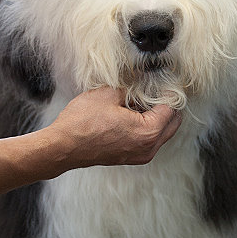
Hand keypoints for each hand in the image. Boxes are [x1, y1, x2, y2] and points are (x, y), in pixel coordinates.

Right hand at [47, 87, 181, 170]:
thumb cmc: (82, 122)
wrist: (63, 146)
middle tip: (155, 89)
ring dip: (158, 116)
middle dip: (167, 105)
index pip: (171, 108)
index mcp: (148, 132)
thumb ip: (133, 87)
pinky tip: (132, 112)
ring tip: (140, 99)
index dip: (167, 91)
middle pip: (172, 123)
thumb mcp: (110, 93)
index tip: (162, 80)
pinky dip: (147, 126)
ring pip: (162, 132)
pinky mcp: (132, 157)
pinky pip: (150, 139)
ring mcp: (141, 155)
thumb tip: (145, 82)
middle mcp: (149, 148)